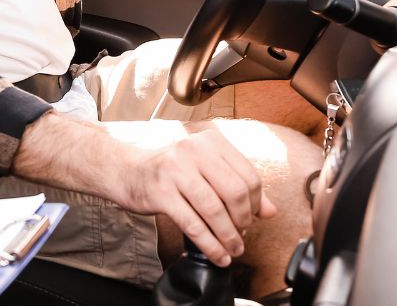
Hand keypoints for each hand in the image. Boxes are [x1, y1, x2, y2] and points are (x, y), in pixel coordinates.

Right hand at [102, 121, 274, 266]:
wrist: (125, 171)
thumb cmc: (168, 170)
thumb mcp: (205, 170)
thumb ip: (238, 186)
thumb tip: (270, 211)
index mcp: (209, 141)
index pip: (248, 175)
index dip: (256, 203)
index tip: (253, 218)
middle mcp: (193, 150)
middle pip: (235, 192)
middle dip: (243, 220)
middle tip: (241, 234)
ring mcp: (175, 170)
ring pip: (215, 211)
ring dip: (228, 237)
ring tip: (232, 249)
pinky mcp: (161, 192)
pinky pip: (193, 224)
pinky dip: (210, 245)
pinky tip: (217, 254)